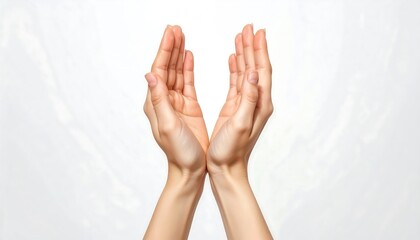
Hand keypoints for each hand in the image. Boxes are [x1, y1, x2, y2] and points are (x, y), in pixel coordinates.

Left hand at [143, 26, 208, 176]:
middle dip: (170, 47)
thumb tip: (150, 75)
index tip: (171, 33)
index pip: (159, 70)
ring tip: (181, 35)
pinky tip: (188, 55)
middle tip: (176, 28)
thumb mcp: (168, 125)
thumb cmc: (179, 152)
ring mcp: (176, 102)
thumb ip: (159, 100)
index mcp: (156, 103)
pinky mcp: (188, 106)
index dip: (165, 51)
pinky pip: (186, 81)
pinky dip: (187, 67)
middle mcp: (164, 100)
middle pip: (166, 67)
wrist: (191, 169)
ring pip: (176, 72)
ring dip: (178, 53)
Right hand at [207, 24, 272, 175]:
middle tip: (248, 28)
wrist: (226, 168)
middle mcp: (256, 101)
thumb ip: (248, 98)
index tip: (257, 32)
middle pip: (256, 67)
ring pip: (246, 72)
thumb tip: (254, 73)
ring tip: (241, 37)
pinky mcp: (235, 107)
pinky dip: (235, 67)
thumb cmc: (231, 151)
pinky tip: (232, 58)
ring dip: (244, 54)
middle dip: (252, 47)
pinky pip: (237, 82)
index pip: (262, 71)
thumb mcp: (241, 124)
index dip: (260, 51)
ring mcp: (246, 104)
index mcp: (260, 104)